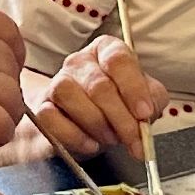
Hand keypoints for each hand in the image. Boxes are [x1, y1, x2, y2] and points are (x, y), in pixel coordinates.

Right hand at [31, 36, 168, 158]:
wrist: (86, 127)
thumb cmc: (117, 108)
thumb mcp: (144, 100)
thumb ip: (152, 101)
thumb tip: (146, 112)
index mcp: (106, 51)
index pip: (118, 60)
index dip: (133, 88)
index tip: (144, 114)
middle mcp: (79, 62)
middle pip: (98, 84)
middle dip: (120, 118)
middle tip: (133, 140)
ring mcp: (57, 82)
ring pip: (70, 95)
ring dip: (96, 124)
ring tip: (110, 138)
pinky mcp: (42, 106)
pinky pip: (50, 117)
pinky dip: (73, 135)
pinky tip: (90, 144)